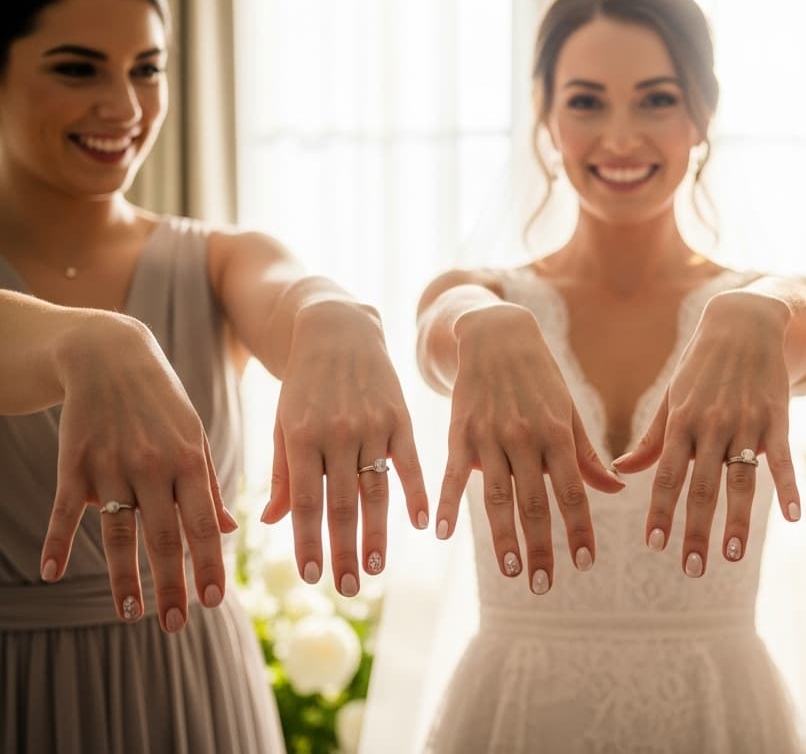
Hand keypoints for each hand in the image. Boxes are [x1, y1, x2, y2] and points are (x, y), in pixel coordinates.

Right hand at [43, 314, 236, 630]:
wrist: (110, 356)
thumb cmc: (162, 403)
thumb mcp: (195, 436)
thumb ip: (208, 485)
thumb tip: (228, 531)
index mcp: (189, 461)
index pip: (203, 524)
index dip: (208, 564)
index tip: (215, 601)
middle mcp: (152, 467)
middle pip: (164, 537)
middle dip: (172, 586)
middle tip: (178, 625)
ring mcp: (110, 467)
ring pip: (118, 532)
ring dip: (124, 577)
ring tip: (129, 615)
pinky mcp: (73, 464)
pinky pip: (65, 510)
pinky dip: (57, 541)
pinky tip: (51, 573)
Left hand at [260, 301, 430, 595]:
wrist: (336, 329)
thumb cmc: (303, 384)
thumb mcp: (283, 423)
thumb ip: (283, 473)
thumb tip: (273, 523)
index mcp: (300, 437)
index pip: (306, 501)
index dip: (308, 542)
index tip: (311, 578)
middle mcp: (337, 433)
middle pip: (341, 504)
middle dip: (343, 551)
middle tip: (347, 588)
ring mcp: (371, 425)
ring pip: (376, 490)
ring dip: (377, 534)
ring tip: (377, 568)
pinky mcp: (399, 417)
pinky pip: (409, 463)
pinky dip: (417, 494)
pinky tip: (421, 523)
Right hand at [435, 304, 623, 593]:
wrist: (496, 334)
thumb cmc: (541, 377)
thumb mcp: (569, 409)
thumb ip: (588, 453)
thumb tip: (617, 488)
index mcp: (557, 432)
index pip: (573, 490)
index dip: (580, 528)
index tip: (586, 562)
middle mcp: (524, 437)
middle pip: (534, 501)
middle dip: (541, 546)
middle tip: (544, 585)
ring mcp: (489, 436)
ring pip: (496, 495)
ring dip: (503, 536)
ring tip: (510, 571)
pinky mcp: (458, 432)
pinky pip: (450, 474)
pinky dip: (444, 503)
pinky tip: (439, 533)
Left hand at [613, 291, 796, 577]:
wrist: (744, 321)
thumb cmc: (701, 365)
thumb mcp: (673, 397)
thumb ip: (652, 439)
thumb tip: (620, 472)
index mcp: (681, 422)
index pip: (667, 476)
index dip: (662, 511)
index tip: (655, 545)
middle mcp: (711, 425)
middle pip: (702, 487)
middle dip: (696, 531)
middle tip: (692, 570)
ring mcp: (746, 423)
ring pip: (741, 480)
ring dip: (737, 522)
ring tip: (733, 557)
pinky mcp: (777, 418)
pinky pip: (783, 459)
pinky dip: (788, 487)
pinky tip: (793, 516)